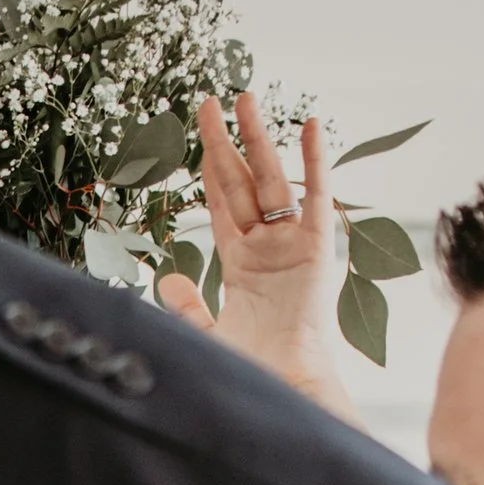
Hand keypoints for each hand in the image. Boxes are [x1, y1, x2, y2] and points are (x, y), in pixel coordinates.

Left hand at [156, 96, 353, 420]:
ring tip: (244, 98)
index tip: (202, 135)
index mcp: (241, 261)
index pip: (222, 203)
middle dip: (226, 140)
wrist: (285, 386)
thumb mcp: (207, 334)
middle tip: (210, 100)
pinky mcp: (317, 246)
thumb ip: (186, 307)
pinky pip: (316, 195)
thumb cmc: (252, 369)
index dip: (210, 169)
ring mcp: (292, 242)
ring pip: (271, 178)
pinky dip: (315, 161)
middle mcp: (267, 244)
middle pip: (242, 180)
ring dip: (258, 138)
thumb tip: (165, 279)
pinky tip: (308, 126)